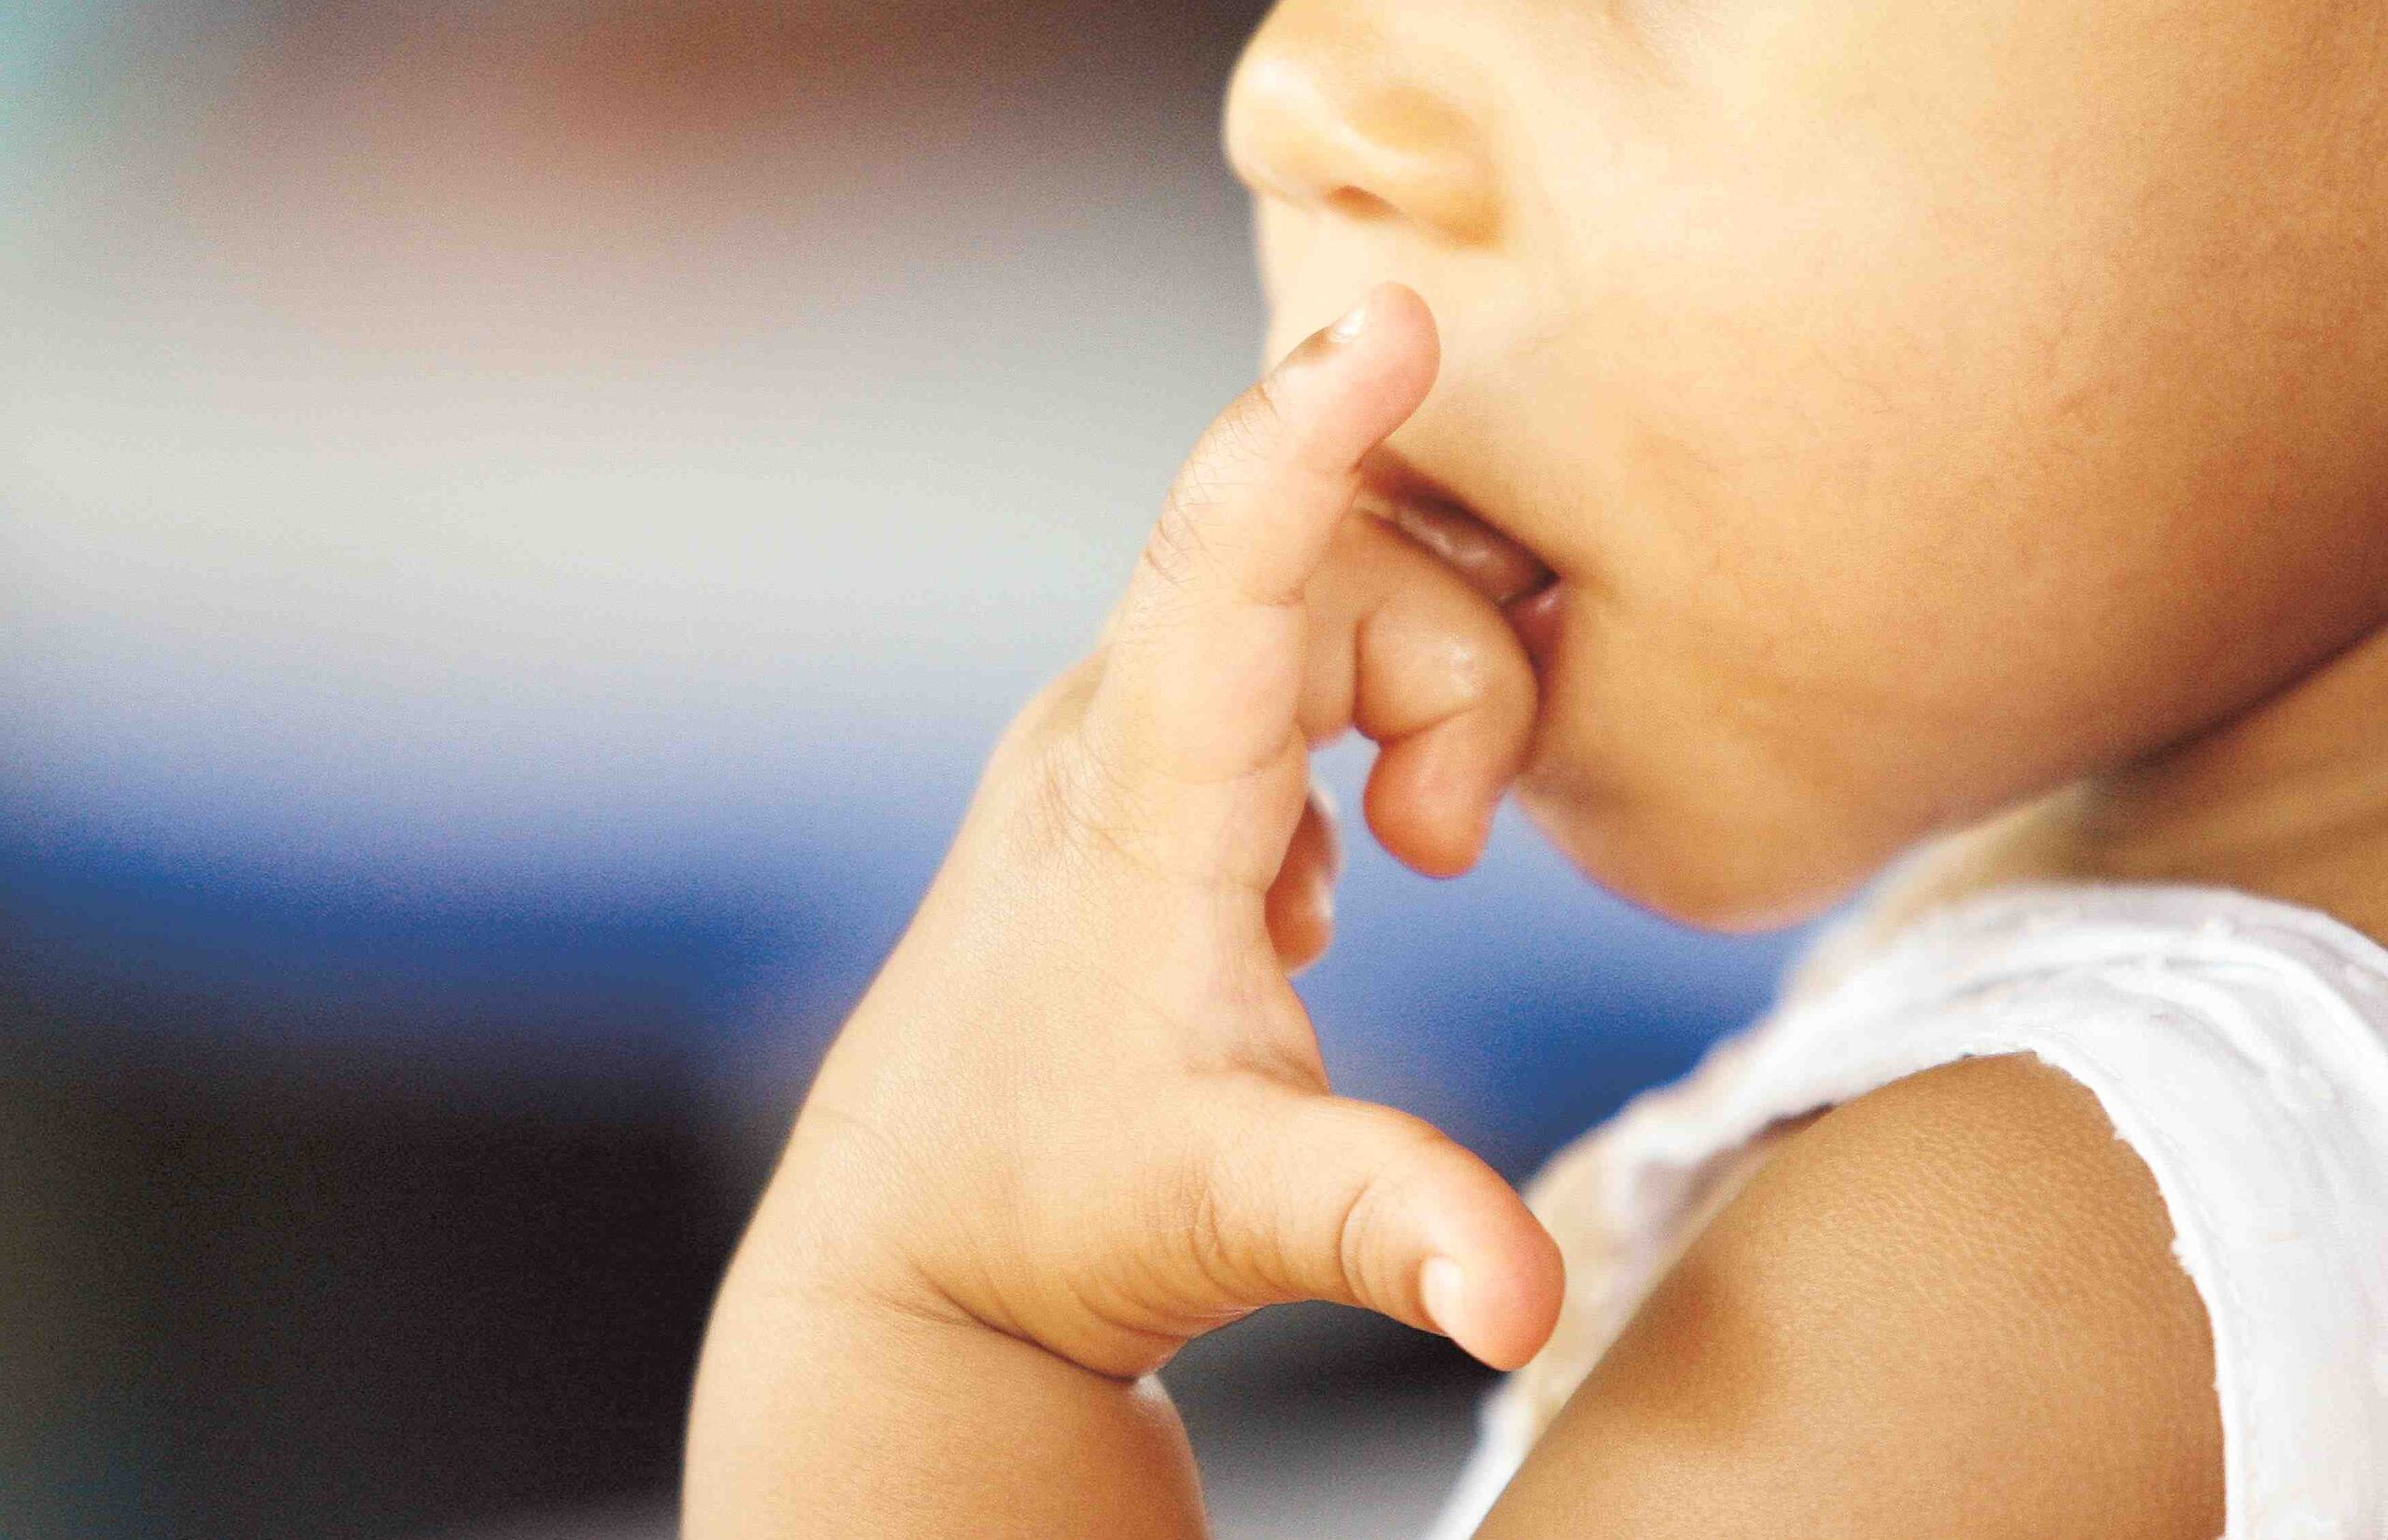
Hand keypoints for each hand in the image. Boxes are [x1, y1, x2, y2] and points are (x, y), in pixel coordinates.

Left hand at [751, 283, 1562, 1379]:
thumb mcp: (1235, 1211)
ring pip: (1326, 602)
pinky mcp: (1143, 777)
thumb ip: (1391, 1226)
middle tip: (1453, 847)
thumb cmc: (1051, 1210)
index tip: (1395, 315)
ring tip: (1410, 857)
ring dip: (1422, 698)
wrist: (920, 1246)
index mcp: (1143, 797)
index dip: (1308, 433)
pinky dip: (1369, 716)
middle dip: (1457, 672)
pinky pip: (1286, 653)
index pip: (1230, 568)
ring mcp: (1124, 742)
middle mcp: (1120, 729)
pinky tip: (1333, 875)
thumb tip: (1520, 1306)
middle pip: (1342, 568)